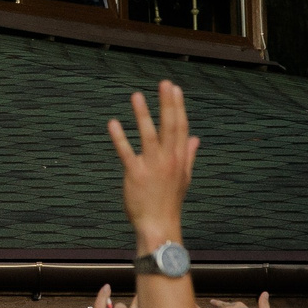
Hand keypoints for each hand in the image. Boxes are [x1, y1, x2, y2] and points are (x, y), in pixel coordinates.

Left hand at [107, 82, 197, 244]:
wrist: (159, 224)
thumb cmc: (169, 200)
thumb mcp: (183, 177)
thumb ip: (188, 155)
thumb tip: (195, 139)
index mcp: (179, 158)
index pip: (180, 127)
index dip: (178, 107)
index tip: (175, 89)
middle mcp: (168, 160)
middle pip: (169, 127)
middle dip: (167, 104)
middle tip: (164, 83)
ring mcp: (152, 166)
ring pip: (148, 136)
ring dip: (143, 115)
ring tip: (136, 95)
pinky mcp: (135, 174)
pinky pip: (126, 153)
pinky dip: (119, 138)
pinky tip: (113, 123)